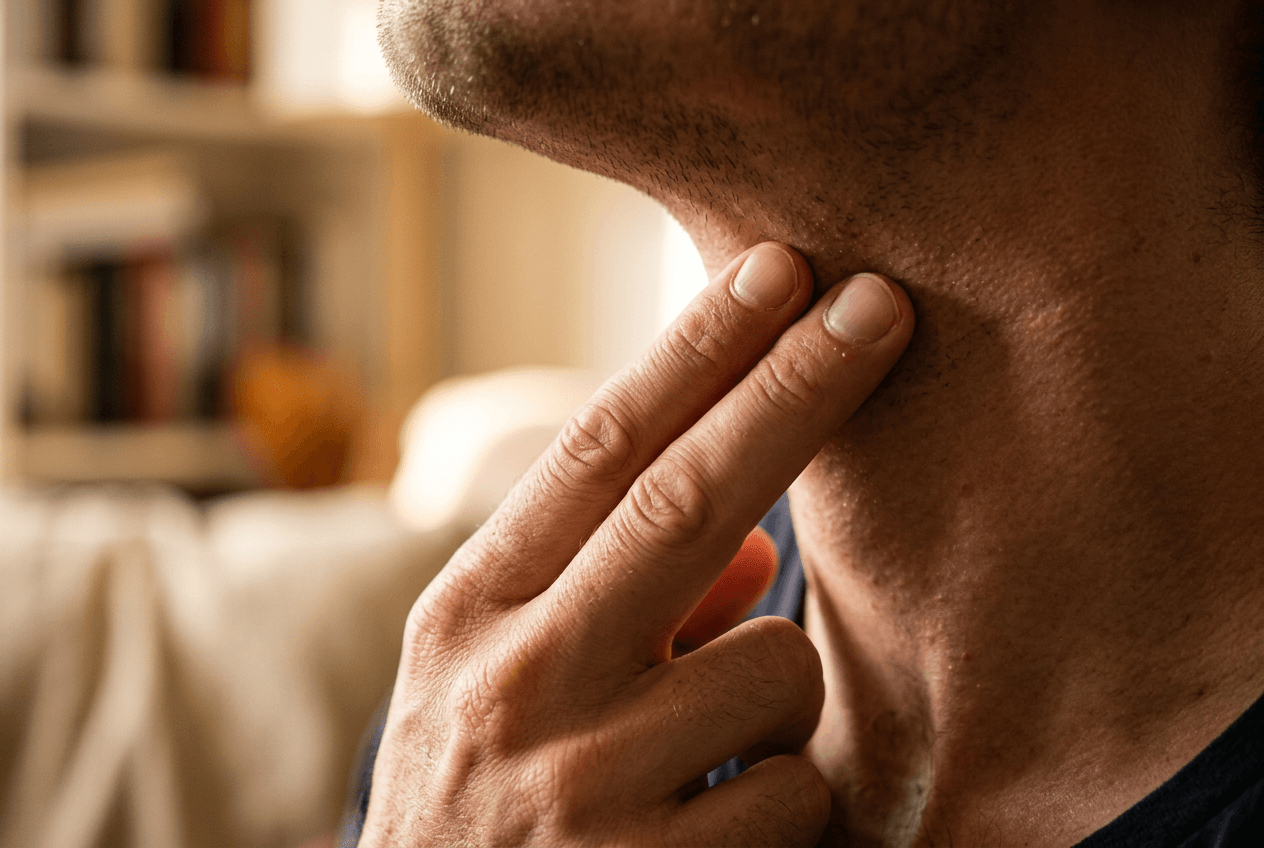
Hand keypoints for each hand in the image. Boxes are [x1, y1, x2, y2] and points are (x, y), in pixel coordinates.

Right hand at [360, 242, 913, 846]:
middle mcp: (514, 685)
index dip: (692, 354)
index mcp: (468, 616)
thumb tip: (763, 544)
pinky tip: (707, 837)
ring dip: (773, 690)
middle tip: (880, 303)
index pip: (593, 455)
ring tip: (696, 756)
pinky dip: (780, 796)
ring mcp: (583, 791)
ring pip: (776, 664)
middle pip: (687, 501)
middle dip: (794, 388)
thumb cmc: (479, 806)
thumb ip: (613, 599)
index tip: (777, 270)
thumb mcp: (500, 687)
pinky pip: (796, 788)